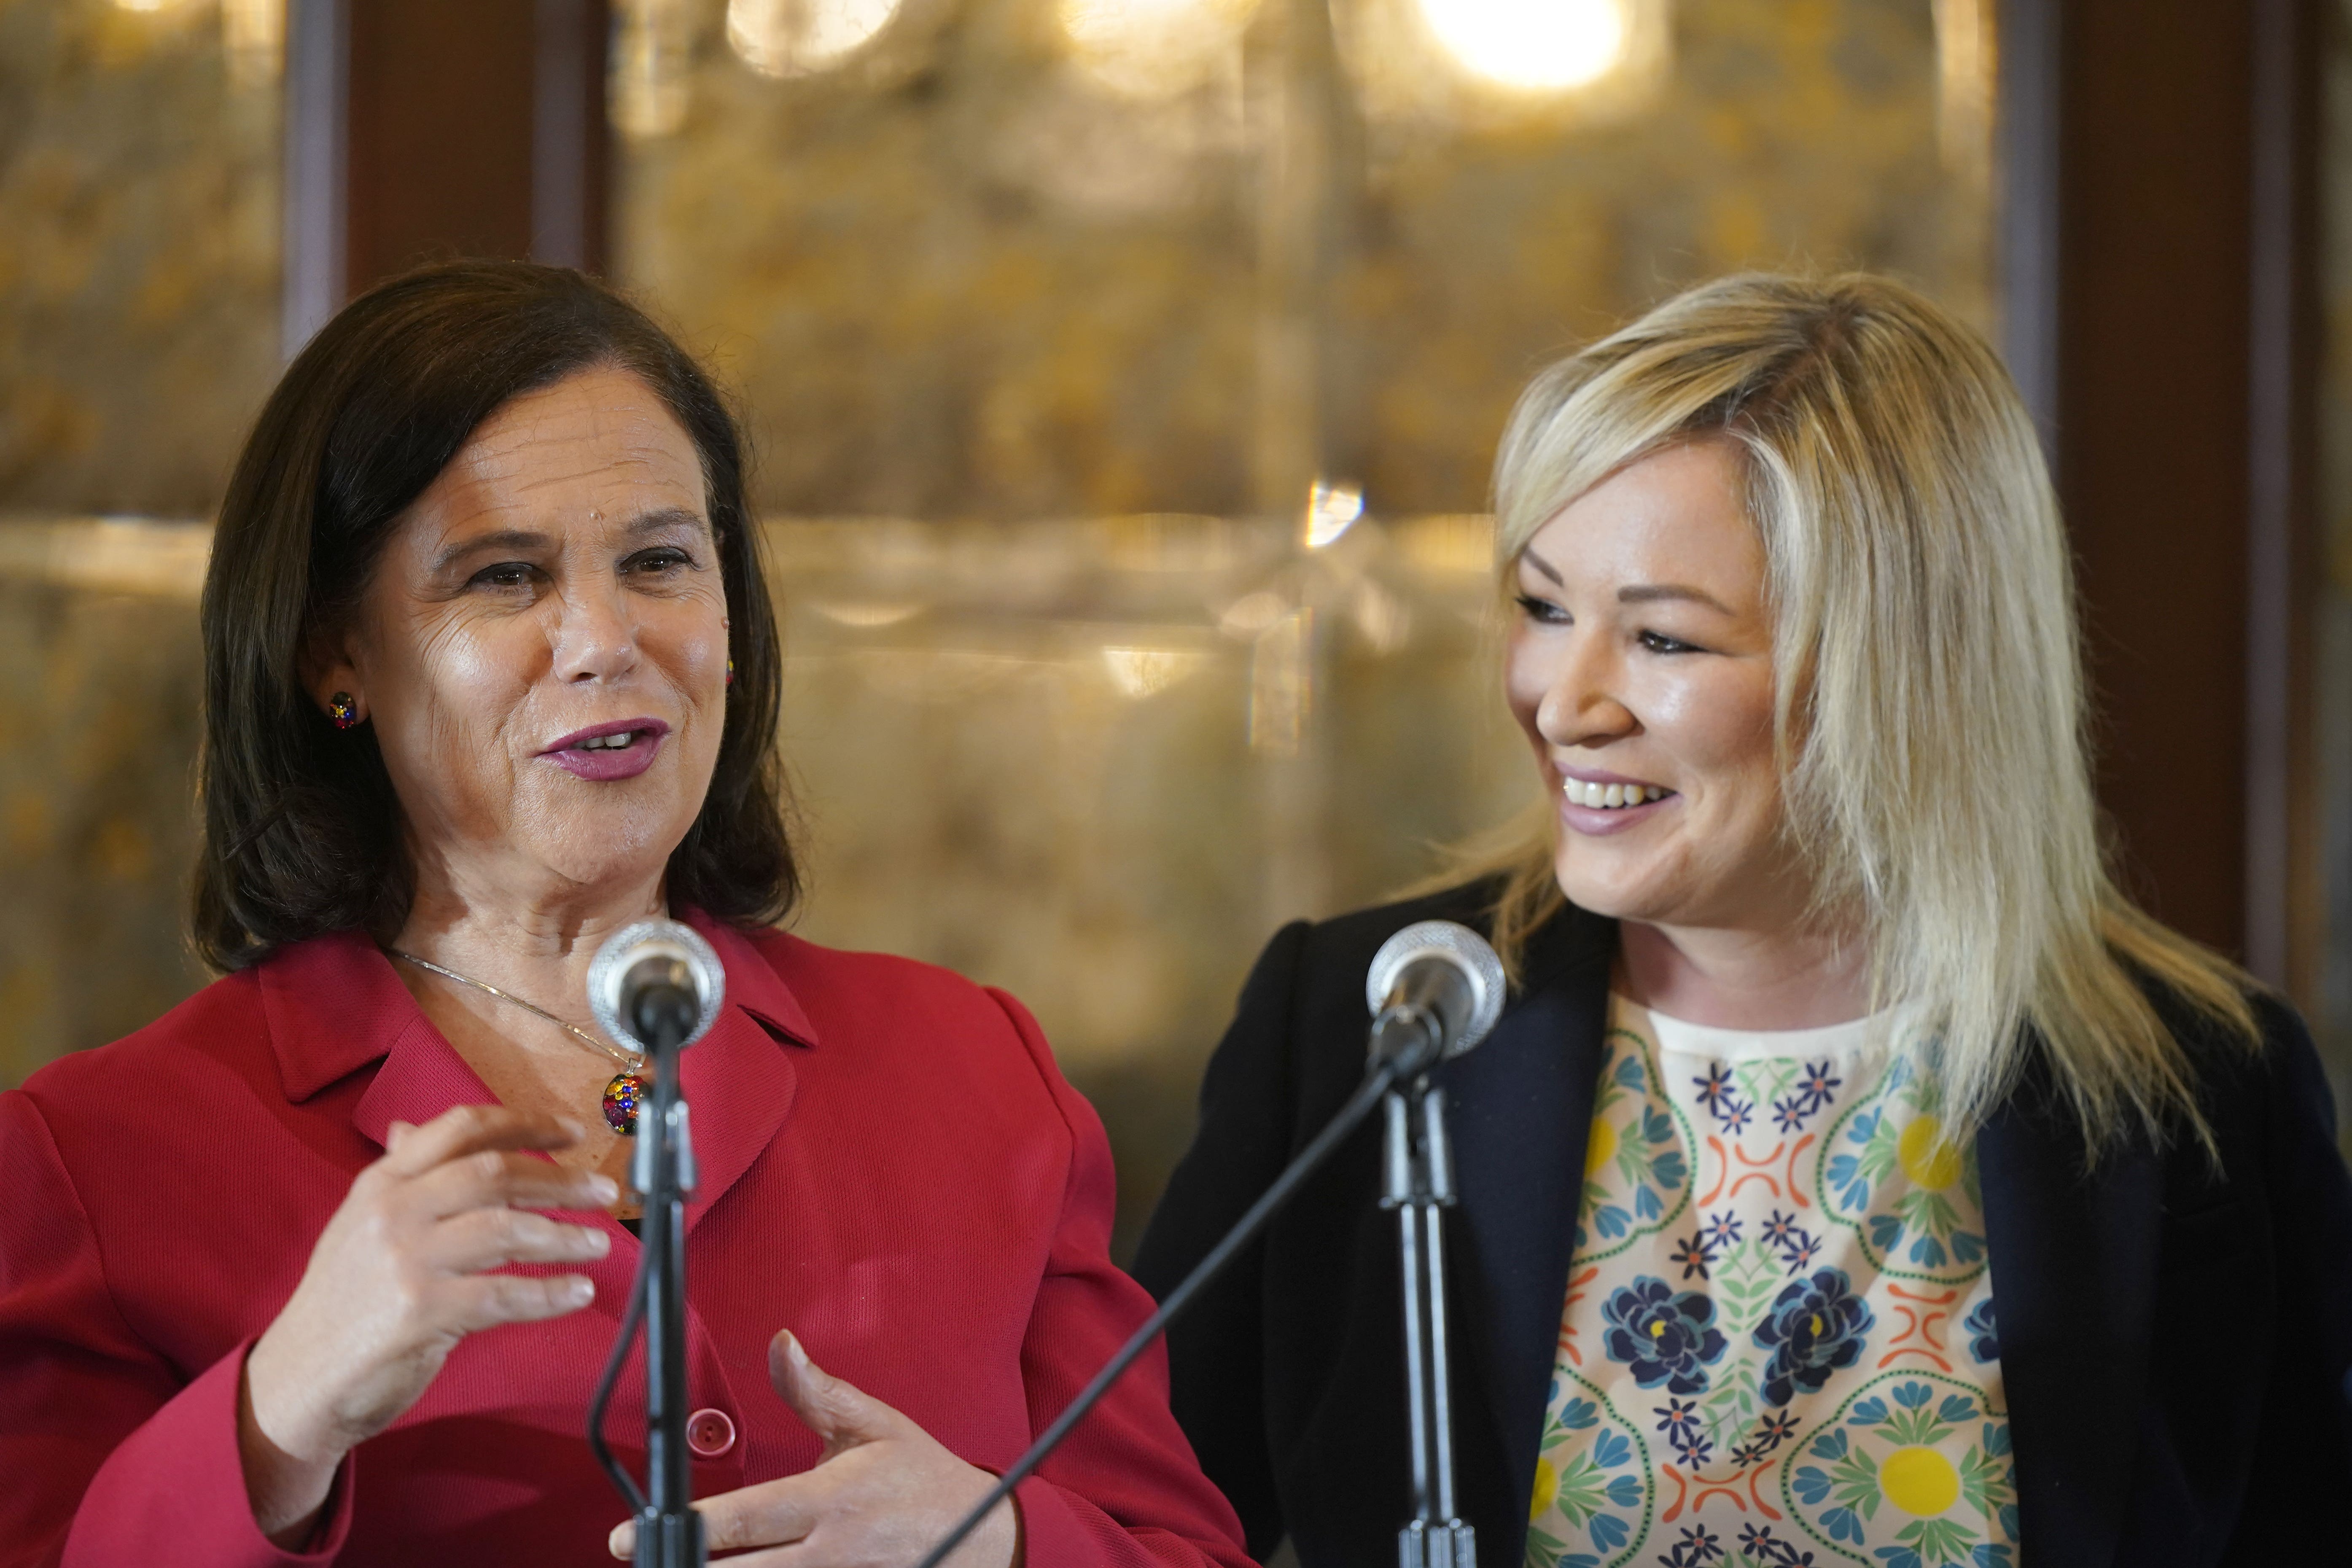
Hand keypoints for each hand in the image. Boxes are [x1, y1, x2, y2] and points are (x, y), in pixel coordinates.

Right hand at [239, 1104, 615, 1540]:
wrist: (299, 1379)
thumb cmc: (343, 1300)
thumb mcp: (359, 1224)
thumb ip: (399, 1177)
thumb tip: (412, 1126)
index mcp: (382, 1182)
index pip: (461, 1128)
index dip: (524, 1123)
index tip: (571, 1131)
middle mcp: (393, 1211)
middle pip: (495, 1173)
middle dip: (558, 1180)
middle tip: (604, 1191)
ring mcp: (405, 1260)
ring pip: (506, 1229)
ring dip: (563, 1235)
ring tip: (598, 1243)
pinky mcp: (420, 1312)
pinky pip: (503, 1293)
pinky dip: (549, 1293)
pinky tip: (577, 1292)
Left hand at [607, 1331, 1020, 1567]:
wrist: (985, 1539)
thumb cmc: (923, 1479)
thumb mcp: (875, 1426)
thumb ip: (818, 1392)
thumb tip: (779, 1345)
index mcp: (831, 1500)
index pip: (744, 1519)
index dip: (685, 1528)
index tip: (628, 1536)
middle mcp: (829, 1553)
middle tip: (644, 1558)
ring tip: (679, 1567)